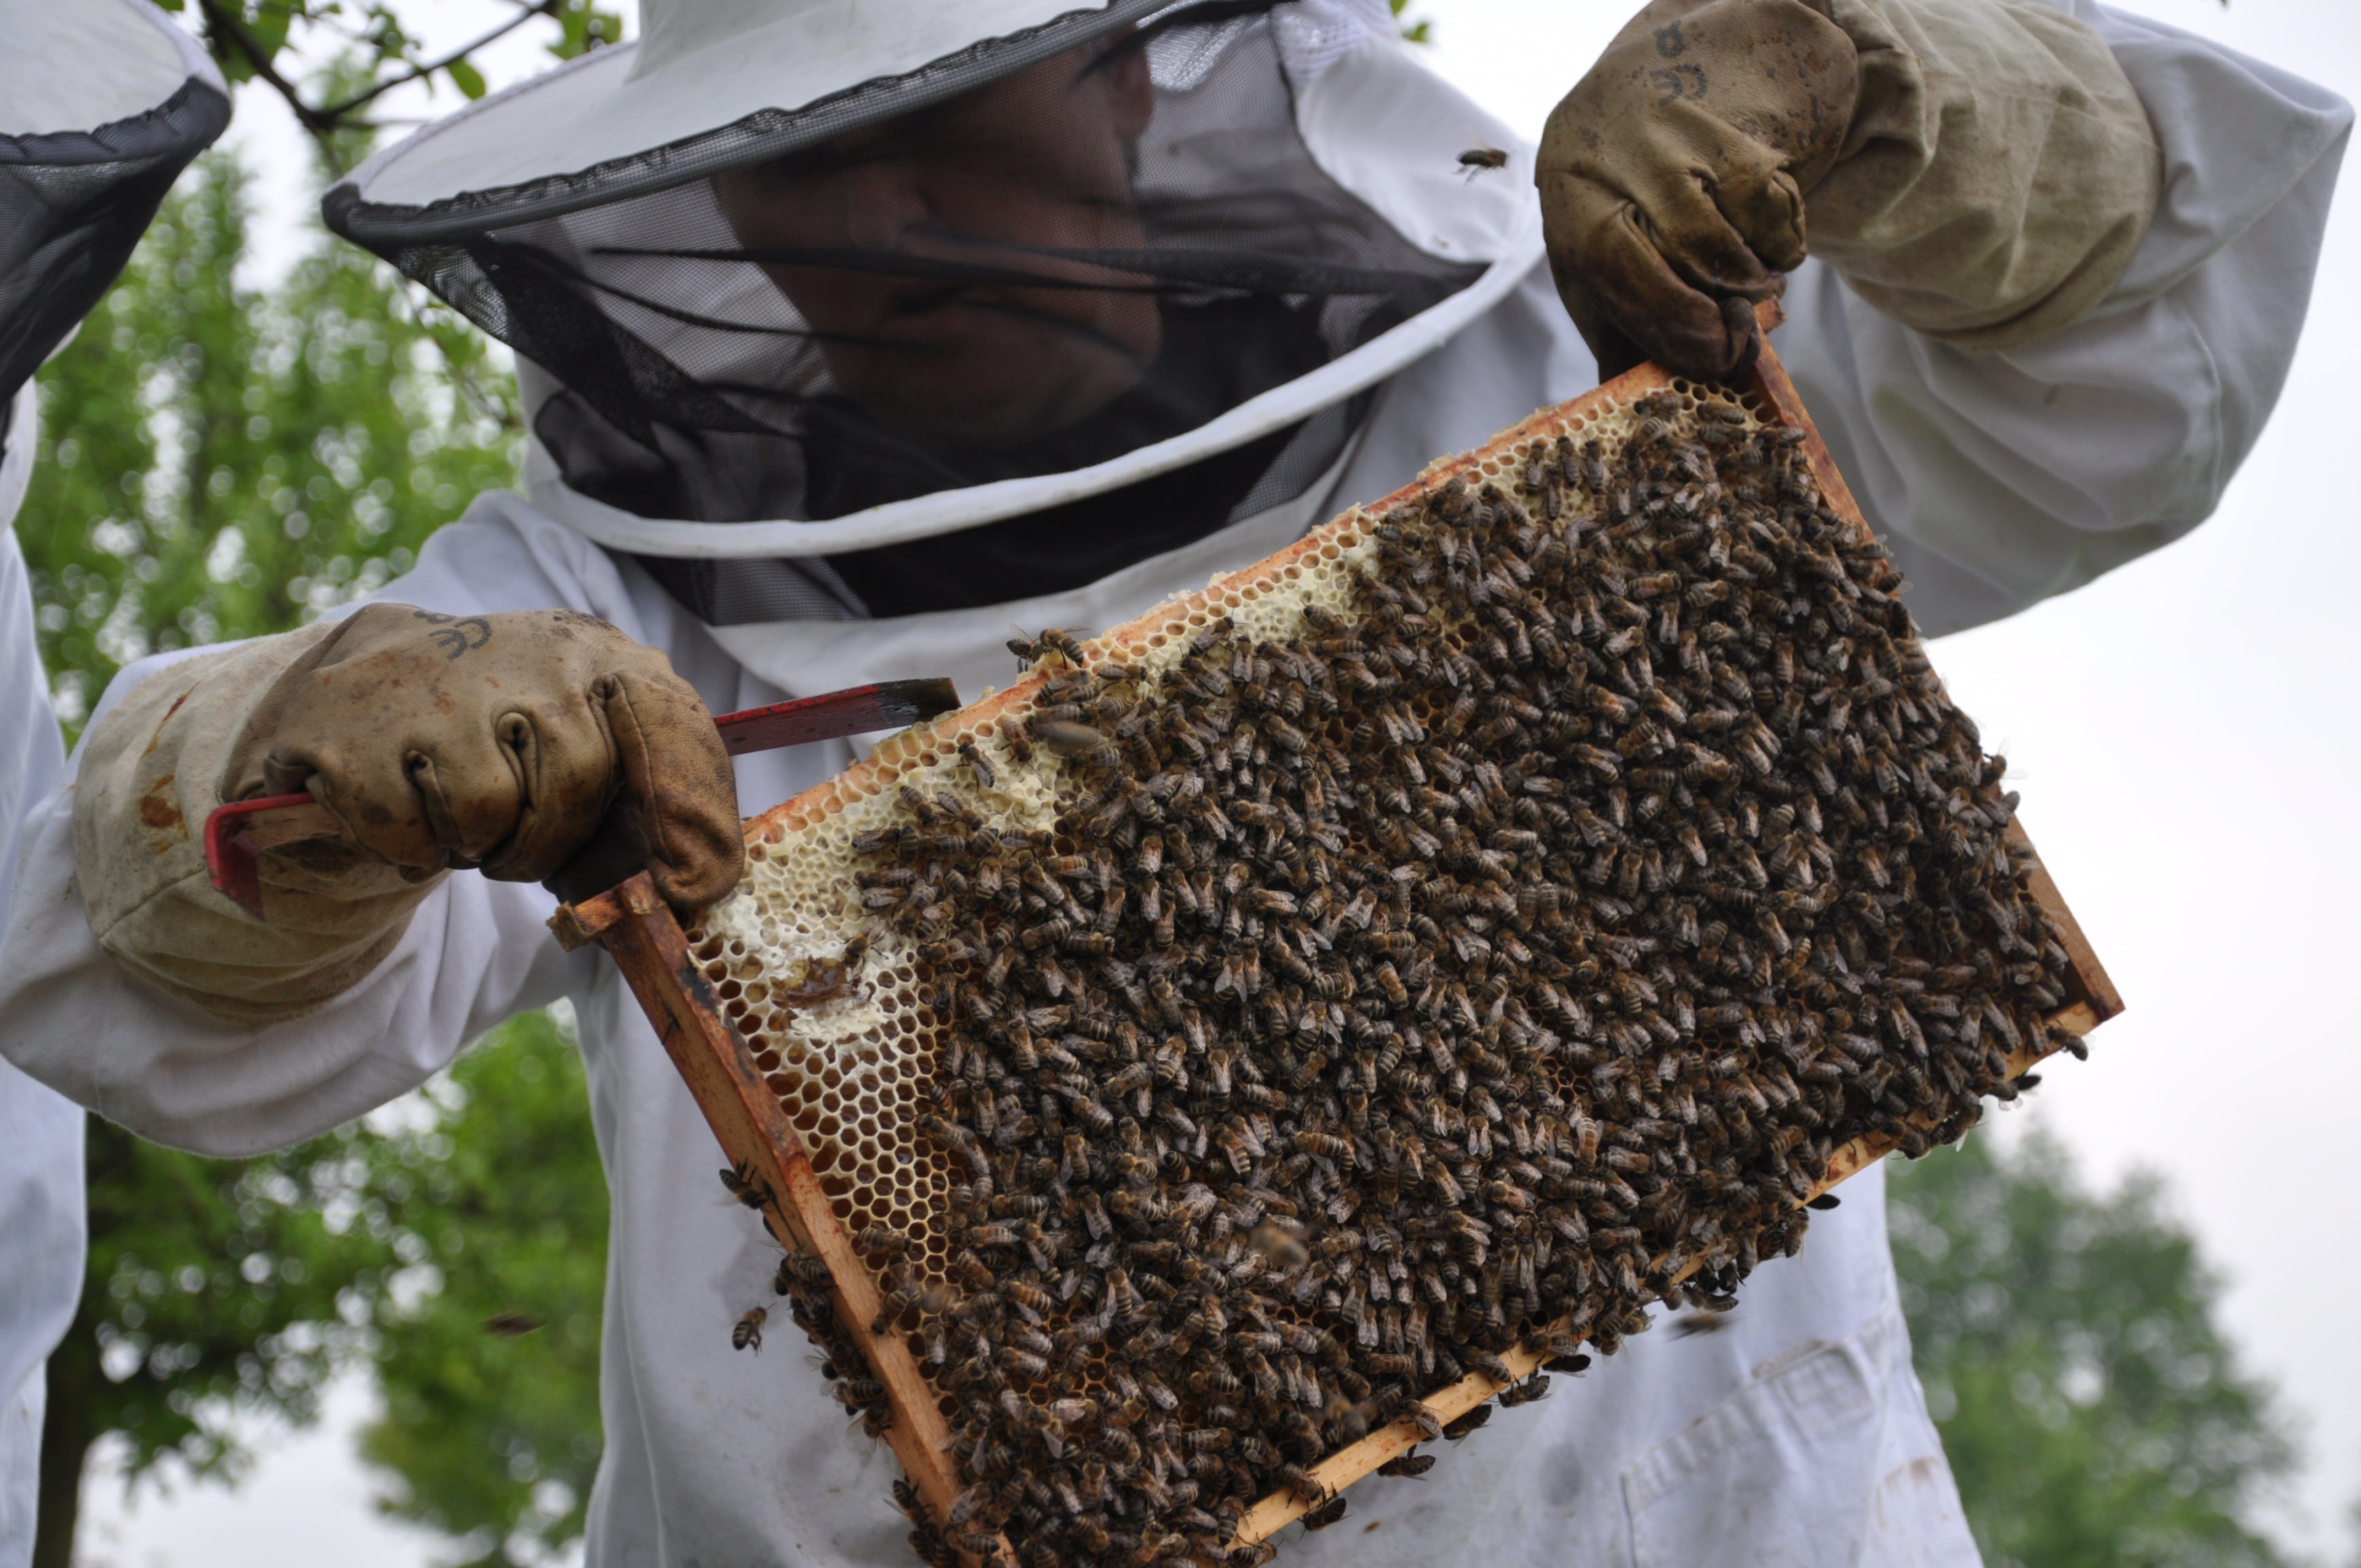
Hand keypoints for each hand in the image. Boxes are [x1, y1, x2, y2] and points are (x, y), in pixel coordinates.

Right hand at [233, 604, 743, 906]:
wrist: (370, 674)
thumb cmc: (500, 730)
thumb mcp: (582, 731)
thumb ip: (647, 791)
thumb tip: (699, 889)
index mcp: (597, 655)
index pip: (669, 718)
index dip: (687, 806)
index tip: (690, 884)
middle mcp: (524, 653)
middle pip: (575, 785)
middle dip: (544, 840)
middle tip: (512, 835)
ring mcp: (432, 680)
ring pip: (486, 815)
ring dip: (471, 842)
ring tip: (452, 805)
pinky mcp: (349, 722)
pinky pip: (407, 832)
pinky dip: (404, 844)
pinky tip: (398, 799)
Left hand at [1538, 0, 1856, 379]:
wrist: (1677, 71)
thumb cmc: (1626, 187)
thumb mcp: (1596, 245)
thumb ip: (1611, 318)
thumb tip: (1623, 395)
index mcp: (1572, 197)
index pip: (1614, 266)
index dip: (1670, 323)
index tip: (1712, 358)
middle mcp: (1618, 157)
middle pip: (1678, 251)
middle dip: (1717, 313)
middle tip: (1739, 339)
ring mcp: (1679, 134)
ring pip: (1731, 231)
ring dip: (1755, 278)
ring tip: (1752, 285)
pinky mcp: (1737, 123)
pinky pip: (1773, 203)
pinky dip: (1784, 239)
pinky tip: (1771, 242)